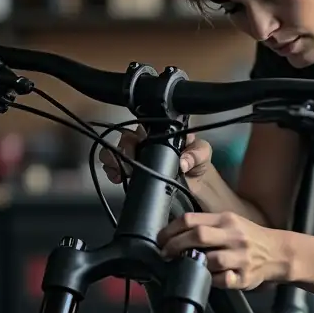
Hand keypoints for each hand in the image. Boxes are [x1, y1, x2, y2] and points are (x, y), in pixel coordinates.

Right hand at [98, 126, 212, 183]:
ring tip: (120, 170)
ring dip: (112, 158)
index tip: (140, 145)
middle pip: (126, 137)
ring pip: (114, 149)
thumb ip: (195, 154)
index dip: (138, 134)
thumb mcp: (202, 154)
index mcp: (161, 132)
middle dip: (124, 148)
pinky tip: (116, 177)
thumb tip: (182, 162)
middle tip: (130, 161)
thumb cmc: (198, 163)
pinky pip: (113, 166)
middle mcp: (145, 140)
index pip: (144, 126)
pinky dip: (111, 170)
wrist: (194, 187)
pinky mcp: (131, 172)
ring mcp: (136, 156)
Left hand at [157, 212, 289, 289]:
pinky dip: (209, 280)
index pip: (192, 219)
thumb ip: (206, 226)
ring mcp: (240, 257)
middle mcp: (234, 236)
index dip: (171, 230)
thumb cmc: (248, 238)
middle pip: (198, 237)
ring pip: (210, 260)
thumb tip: (174, 234)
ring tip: (182, 265)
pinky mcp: (244, 277)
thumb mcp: (230, 223)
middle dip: (175, 246)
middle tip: (164, 253)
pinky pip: (222, 280)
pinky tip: (203, 278)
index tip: (161, 239)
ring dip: (192, 264)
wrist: (278, 253)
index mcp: (226, 219)